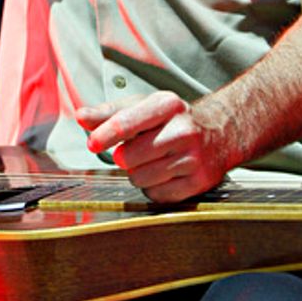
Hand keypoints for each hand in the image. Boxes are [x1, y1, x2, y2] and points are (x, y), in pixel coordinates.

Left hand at [76, 90, 233, 203]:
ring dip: (138, 174)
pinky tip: (166, 173)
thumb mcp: (144, 107)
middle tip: (135, 151)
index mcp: (168, 105)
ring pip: (141, 178)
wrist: (220, 132)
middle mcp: (183, 130)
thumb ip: (110, 112)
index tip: (93, 143)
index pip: (130, 121)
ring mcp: (193, 157)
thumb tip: (81, 116)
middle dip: (125, 157)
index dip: (107, 134)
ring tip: (153, 161)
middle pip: (130, 156)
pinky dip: (154, 188)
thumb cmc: (173, 120)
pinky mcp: (198, 181)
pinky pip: (157, 195)